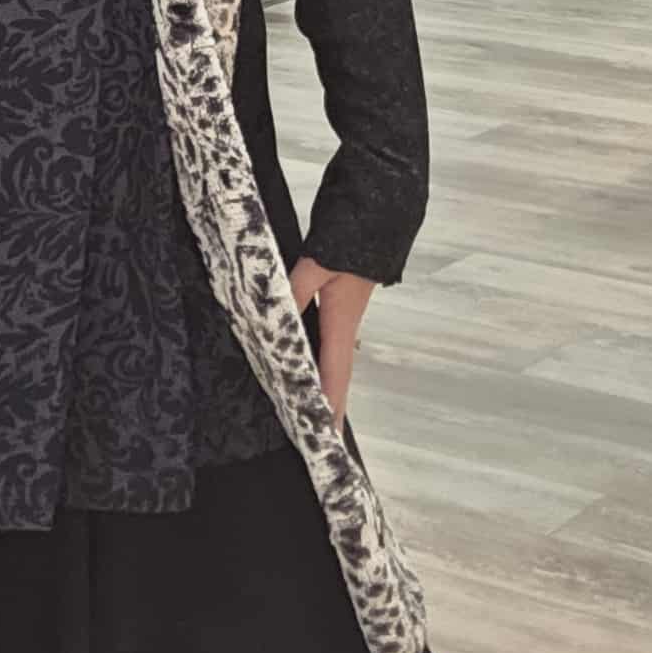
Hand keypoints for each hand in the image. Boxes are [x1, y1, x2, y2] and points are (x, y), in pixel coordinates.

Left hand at [286, 255, 373, 421]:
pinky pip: (332, 344)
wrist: (376, 217)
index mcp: (341, 320)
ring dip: (329, 385)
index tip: (326, 432)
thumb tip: (275, 318)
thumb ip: (294, 290)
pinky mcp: (341, 305)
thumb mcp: (317, 264)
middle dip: (332, 405)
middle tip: (324, 435)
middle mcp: (346, 324)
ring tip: (318, 410)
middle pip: (338, 374)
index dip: (328, 403)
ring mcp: (346, 316)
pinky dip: (325, 363)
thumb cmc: (350, 241)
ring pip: (335, 360)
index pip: (334, 372)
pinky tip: (312, 365)